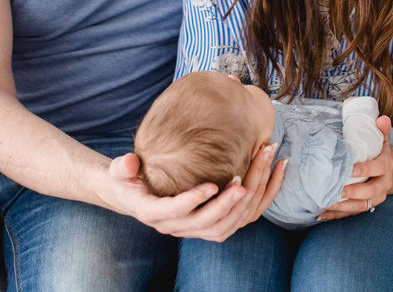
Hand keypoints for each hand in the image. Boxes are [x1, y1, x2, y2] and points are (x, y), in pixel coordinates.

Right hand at [108, 143, 286, 242]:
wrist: (134, 196)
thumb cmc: (128, 180)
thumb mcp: (119, 173)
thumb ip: (122, 167)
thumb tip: (128, 162)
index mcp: (154, 213)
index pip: (176, 212)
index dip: (193, 201)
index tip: (211, 185)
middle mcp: (176, 227)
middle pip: (207, 223)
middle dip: (228, 203)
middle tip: (244, 181)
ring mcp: (194, 230)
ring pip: (226, 226)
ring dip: (246, 204)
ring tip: (259, 173)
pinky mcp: (209, 226)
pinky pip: (237, 222)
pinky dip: (257, 202)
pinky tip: (273, 173)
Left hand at [318, 116, 392, 221]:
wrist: (385, 169)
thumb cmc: (376, 151)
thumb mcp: (380, 138)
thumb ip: (380, 128)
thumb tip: (381, 119)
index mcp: (386, 166)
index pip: (378, 168)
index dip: (365, 169)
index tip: (350, 169)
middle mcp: (383, 184)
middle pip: (371, 192)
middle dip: (354, 192)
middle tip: (338, 190)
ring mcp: (375, 198)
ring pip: (361, 206)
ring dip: (343, 207)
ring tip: (325, 203)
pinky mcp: (365, 206)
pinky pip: (351, 214)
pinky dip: (336, 216)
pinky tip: (321, 216)